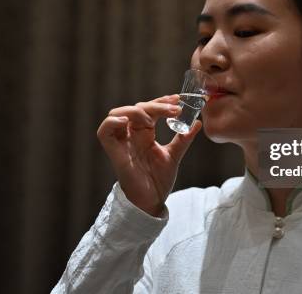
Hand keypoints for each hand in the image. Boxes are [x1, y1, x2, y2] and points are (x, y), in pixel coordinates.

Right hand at [97, 94, 202, 216]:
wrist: (152, 202)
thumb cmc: (158, 180)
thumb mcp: (174, 155)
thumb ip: (183, 139)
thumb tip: (197, 123)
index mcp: (144, 133)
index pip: (149, 109)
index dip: (161, 102)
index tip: (178, 100)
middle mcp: (131, 135)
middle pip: (137, 109)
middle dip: (155, 105)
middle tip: (174, 109)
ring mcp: (122, 142)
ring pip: (117, 114)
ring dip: (135, 110)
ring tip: (153, 117)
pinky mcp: (114, 152)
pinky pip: (104, 132)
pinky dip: (112, 122)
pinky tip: (127, 120)